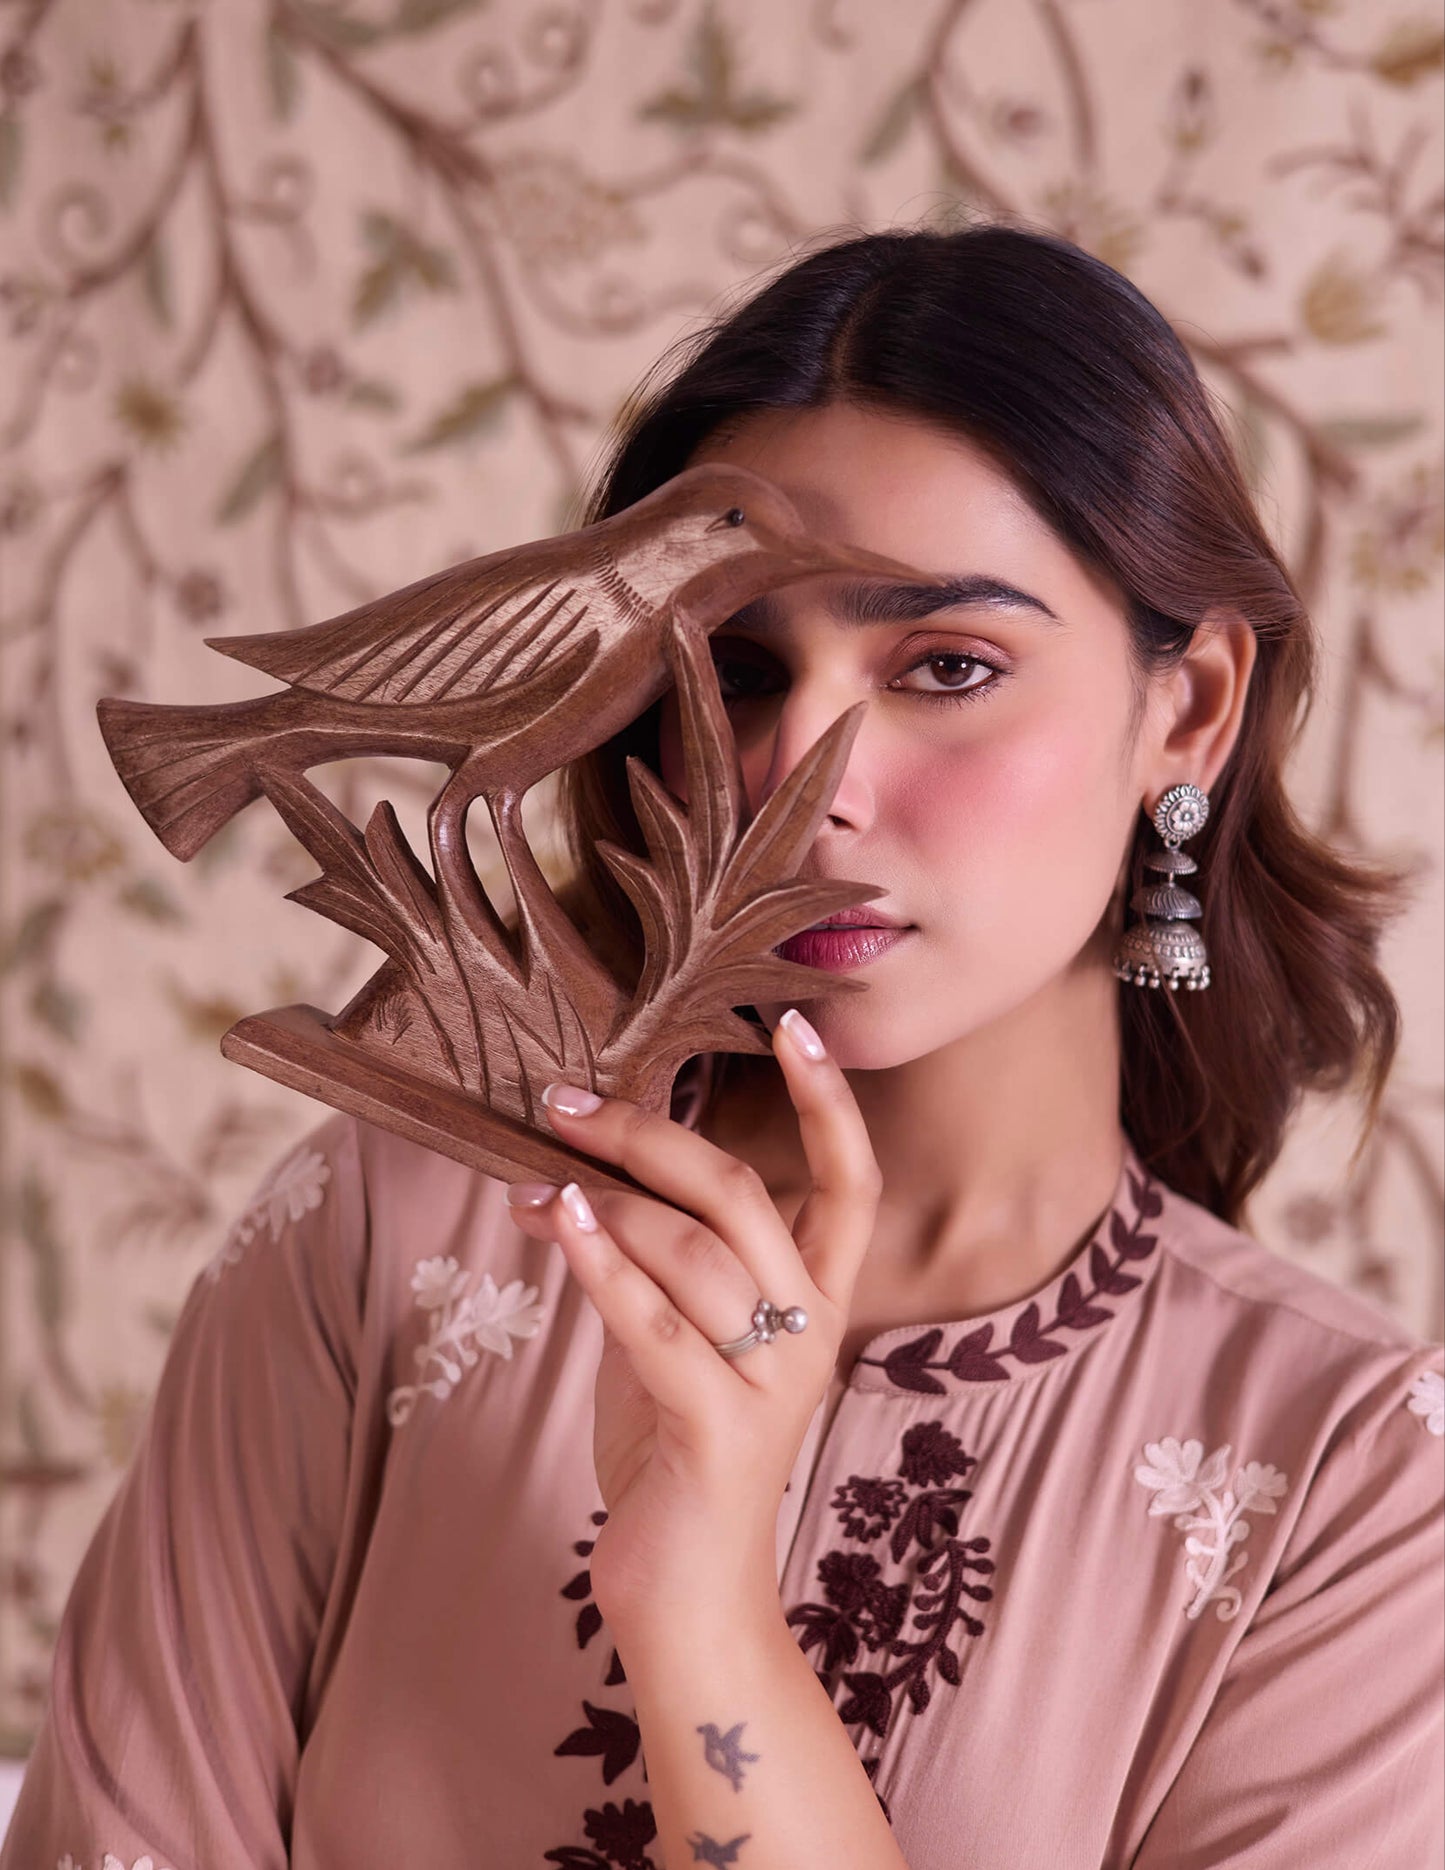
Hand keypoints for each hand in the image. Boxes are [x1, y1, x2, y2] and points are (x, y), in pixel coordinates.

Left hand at [504, 1008, 880, 1637]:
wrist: (690, 1595)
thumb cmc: (678, 1453)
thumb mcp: (678, 1338)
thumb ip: (661, 1261)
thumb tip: (587, 1171)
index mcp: (818, 1303)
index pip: (850, 1183)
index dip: (830, 1102)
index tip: (797, 1023)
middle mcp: (810, 1336)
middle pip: (744, 1198)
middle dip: (650, 1136)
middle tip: (569, 1104)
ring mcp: (772, 1384)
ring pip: (692, 1251)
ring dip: (603, 1198)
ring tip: (536, 1172)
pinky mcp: (720, 1429)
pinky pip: (653, 1322)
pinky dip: (602, 1261)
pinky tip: (559, 1215)